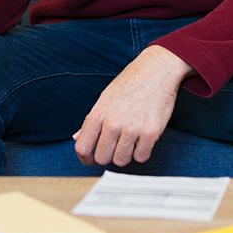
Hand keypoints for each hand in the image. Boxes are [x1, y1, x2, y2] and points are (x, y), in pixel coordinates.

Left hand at [73, 45, 190, 167]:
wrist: (156, 71)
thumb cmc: (130, 83)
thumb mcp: (105, 98)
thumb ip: (91, 121)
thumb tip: (77, 138)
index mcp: (98, 114)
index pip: (82, 148)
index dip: (85, 158)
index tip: (90, 159)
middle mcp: (113, 123)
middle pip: (101, 158)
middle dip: (107, 156)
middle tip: (115, 147)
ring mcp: (131, 129)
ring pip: (121, 161)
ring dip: (125, 155)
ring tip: (130, 141)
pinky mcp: (150, 133)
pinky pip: (141, 157)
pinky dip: (142, 152)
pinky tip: (142, 140)